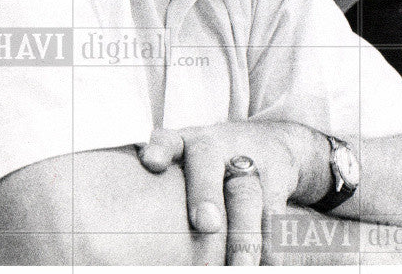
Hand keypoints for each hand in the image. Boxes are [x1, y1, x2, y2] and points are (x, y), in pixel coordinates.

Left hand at [138, 121, 327, 264]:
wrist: (276, 143)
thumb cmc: (212, 161)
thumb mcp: (185, 154)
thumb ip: (160, 172)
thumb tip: (125, 223)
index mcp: (186, 143)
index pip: (169, 140)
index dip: (160, 149)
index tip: (151, 162)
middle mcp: (216, 151)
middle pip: (209, 168)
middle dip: (206, 194)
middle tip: (205, 224)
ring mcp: (249, 166)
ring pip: (247, 198)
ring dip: (244, 236)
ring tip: (239, 267)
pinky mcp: (275, 187)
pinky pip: (274, 217)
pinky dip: (271, 243)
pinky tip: (267, 264)